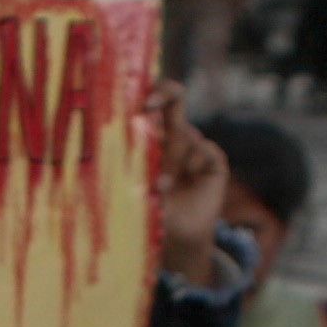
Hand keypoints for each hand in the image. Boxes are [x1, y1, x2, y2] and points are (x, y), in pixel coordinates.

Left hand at [145, 104, 233, 271]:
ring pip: (185, 135)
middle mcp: (177, 134)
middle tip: (148, 105)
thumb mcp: (138, 186)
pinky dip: (193, 162)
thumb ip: (130, 167)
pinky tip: (188, 177)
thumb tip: (111, 152)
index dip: (149, 92)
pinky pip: (205, 150)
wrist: (179, 233)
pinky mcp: (214, 161)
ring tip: (162, 186)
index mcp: (156, 136)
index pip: (154, 103)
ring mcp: (196, 145)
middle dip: (163, 93)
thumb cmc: (154, 208)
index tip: (137, 100)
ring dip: (171, 159)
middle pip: (175, 97)